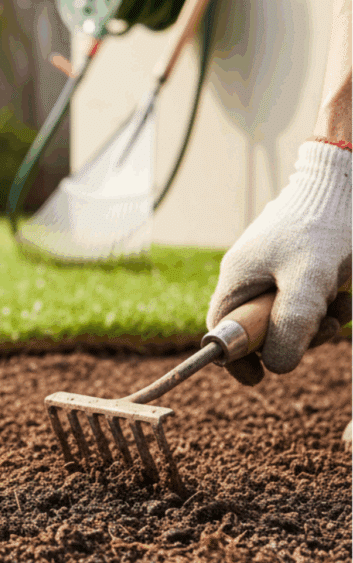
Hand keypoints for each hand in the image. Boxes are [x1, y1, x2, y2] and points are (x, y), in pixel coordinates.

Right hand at [207, 141, 351, 384]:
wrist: (345, 183)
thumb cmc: (322, 227)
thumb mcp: (308, 282)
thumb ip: (290, 326)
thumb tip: (277, 367)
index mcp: (237, 278)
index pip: (221, 331)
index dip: (237, 359)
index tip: (260, 379)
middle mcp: (249, 276)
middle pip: (259, 329)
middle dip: (292, 340)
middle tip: (324, 333)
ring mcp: (274, 271)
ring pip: (286, 318)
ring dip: (317, 324)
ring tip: (342, 308)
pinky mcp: (298, 267)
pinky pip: (305, 302)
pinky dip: (326, 307)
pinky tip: (345, 296)